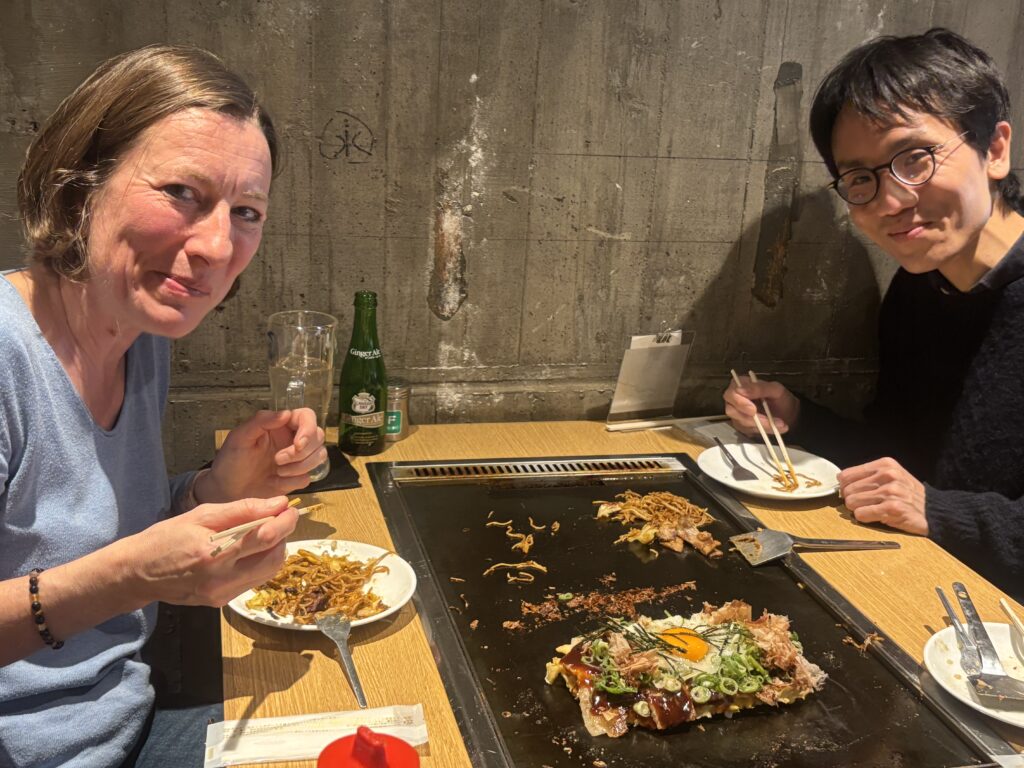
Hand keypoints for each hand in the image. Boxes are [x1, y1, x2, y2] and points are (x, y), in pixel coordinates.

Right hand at [120, 496, 298, 605]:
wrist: (137, 574)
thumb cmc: (165, 538)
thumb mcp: (201, 515)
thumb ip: (242, 510)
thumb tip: (277, 504)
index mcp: (214, 555)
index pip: (265, 538)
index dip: (285, 521)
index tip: (290, 508)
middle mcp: (221, 581)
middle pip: (274, 559)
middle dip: (282, 536)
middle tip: (277, 520)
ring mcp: (223, 595)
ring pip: (268, 572)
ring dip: (273, 550)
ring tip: (261, 533)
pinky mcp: (222, 603)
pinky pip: (254, 581)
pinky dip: (259, 563)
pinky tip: (247, 550)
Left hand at [198, 409, 326, 501]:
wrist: (225, 492)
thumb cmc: (230, 462)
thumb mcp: (239, 437)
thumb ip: (261, 421)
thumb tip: (286, 413)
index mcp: (279, 425)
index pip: (306, 417)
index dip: (308, 429)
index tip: (298, 444)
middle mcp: (291, 439)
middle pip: (317, 437)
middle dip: (302, 452)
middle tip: (277, 461)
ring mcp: (296, 460)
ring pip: (319, 456)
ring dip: (300, 466)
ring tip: (277, 471)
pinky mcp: (296, 478)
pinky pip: (308, 477)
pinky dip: (294, 481)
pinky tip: (276, 482)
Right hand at [723, 375, 799, 436]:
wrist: (787, 413)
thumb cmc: (781, 398)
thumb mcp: (775, 390)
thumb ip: (759, 388)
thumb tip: (741, 390)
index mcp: (740, 385)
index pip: (731, 394)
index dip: (739, 403)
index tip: (753, 410)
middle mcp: (734, 400)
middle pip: (731, 410)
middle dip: (749, 418)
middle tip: (767, 421)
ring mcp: (737, 414)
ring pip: (740, 422)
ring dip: (761, 425)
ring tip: (779, 424)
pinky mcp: (742, 426)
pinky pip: (747, 431)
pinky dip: (763, 430)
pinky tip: (774, 428)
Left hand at [838, 457, 927, 534]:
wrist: (934, 510)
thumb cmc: (909, 494)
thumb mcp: (892, 476)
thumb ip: (869, 475)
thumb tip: (841, 481)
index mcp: (885, 465)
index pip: (847, 475)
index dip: (845, 486)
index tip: (852, 492)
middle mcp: (887, 475)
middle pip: (848, 490)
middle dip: (851, 500)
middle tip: (863, 504)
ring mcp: (890, 491)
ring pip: (852, 502)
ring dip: (858, 509)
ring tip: (871, 510)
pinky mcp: (892, 508)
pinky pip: (861, 514)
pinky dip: (864, 517)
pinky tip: (874, 517)